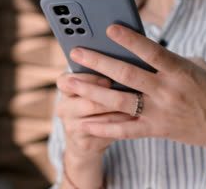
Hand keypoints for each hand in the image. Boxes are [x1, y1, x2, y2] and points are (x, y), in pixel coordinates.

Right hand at [56, 73, 133, 187]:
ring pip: (103, 119)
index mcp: (64, 89)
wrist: (84, 139)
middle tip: (132, 93)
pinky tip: (137, 120)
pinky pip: (108, 133)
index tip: (108, 80)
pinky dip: (124, 126)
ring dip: (124, 112)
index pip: (67, 80)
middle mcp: (63, 108)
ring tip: (141, 105)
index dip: (88, 80)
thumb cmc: (94, 102)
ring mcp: (72, 128)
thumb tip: (125, 62)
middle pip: (89, 102)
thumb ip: (100, 76)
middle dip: (112, 98)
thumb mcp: (90, 88)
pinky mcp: (84, 144)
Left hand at [62, 24, 205, 150]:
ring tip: (69, 81)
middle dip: (98, 62)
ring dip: (91, 91)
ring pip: (120, 101)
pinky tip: (83, 122)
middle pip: (127, 75)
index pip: (152, 51)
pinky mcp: (157, 130)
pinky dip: (103, 127)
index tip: (108, 27)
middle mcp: (168, 92)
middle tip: (75, 52)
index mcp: (181, 71)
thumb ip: (169, 58)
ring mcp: (161, 113)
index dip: (130, 39)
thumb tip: (140, 50)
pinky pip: (125, 130)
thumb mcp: (198, 65)